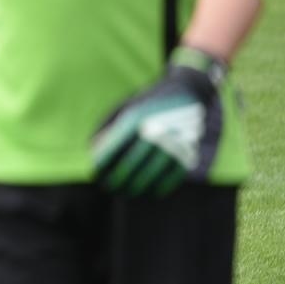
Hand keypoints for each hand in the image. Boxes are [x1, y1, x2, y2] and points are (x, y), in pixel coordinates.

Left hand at [92, 47, 223, 197]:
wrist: (189, 90)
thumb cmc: (147, 101)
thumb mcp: (125, 106)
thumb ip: (107, 126)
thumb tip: (92, 149)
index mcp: (138, 116)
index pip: (115, 144)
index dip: (103, 161)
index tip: (94, 173)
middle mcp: (158, 126)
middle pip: (134, 160)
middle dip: (120, 177)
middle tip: (108, 188)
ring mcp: (176, 138)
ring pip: (155, 169)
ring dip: (140, 185)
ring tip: (128, 193)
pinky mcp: (192, 147)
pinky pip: (177, 172)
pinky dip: (165, 185)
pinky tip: (153, 193)